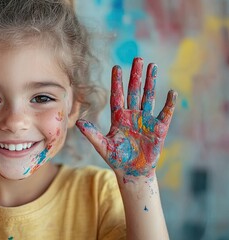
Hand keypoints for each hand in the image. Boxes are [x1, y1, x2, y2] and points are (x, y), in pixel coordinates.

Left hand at [76, 58, 176, 179]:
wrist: (132, 172)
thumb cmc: (117, 159)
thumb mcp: (102, 146)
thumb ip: (91, 134)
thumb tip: (79, 122)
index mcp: (119, 118)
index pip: (117, 96)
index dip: (117, 82)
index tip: (116, 67)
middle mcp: (132, 116)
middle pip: (134, 91)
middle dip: (135, 75)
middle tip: (138, 58)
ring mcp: (146, 121)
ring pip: (148, 97)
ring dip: (151, 82)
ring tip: (153, 66)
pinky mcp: (159, 129)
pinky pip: (165, 114)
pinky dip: (169, 104)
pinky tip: (171, 92)